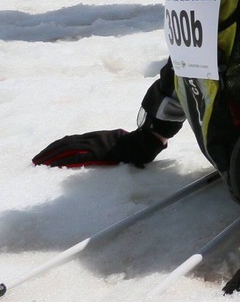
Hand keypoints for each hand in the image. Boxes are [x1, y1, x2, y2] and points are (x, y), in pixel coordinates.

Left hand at [33, 128, 165, 167]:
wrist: (142, 142)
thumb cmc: (132, 144)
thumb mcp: (116, 141)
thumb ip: (106, 145)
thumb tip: (102, 152)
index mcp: (94, 135)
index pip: (70, 139)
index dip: (56, 146)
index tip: (46, 153)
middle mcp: (91, 138)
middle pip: (63, 142)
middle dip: (47, 151)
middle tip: (36, 160)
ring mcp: (93, 144)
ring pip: (65, 148)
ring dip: (50, 156)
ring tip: (39, 163)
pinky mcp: (95, 153)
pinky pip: (74, 157)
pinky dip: (61, 161)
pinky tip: (52, 166)